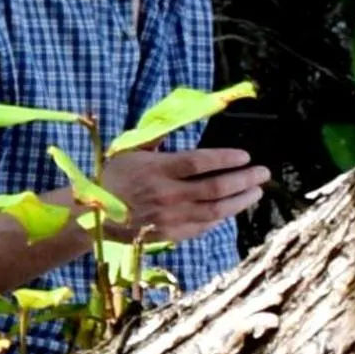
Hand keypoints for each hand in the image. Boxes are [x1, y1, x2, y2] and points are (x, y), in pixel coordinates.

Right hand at [101, 147, 267, 244]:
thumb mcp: (132, 151)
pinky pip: (203, 226)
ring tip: (256, 191)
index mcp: (158, 170)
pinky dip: (221, 216)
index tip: (245, 155)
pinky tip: (233, 208)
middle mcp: (167, 195)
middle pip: (215, 187)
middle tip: (263, 173)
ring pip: (215, 210)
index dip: (226, 158)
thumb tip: (184, 118)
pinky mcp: (170, 235)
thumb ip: (160, 138)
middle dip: (244, 179)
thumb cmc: (114, 177)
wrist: (92, 215)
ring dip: (240, 200)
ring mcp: (170, 218)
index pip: (200, 163)